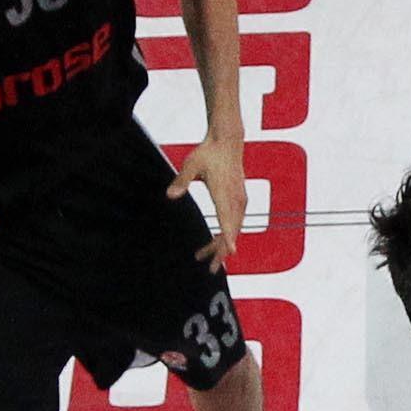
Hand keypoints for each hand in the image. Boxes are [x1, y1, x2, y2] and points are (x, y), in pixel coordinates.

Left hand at [177, 135, 247, 264]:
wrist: (228, 142)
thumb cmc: (209, 152)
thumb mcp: (191, 165)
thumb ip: (181, 181)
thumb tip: (171, 195)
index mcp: (224, 193)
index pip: (227, 219)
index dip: (229, 237)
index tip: (231, 252)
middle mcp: (236, 200)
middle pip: (231, 231)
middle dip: (221, 251)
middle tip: (210, 268)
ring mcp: (240, 201)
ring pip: (234, 229)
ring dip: (221, 245)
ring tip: (205, 259)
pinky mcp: (240, 200)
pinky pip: (235, 223)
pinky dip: (227, 235)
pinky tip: (217, 242)